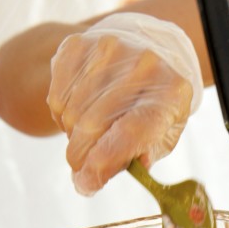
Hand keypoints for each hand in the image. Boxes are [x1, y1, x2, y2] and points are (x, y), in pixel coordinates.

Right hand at [48, 13, 203, 194]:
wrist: (151, 50)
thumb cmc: (157, 104)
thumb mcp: (164, 134)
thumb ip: (139, 156)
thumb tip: (99, 174)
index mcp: (172, 92)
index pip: (130, 133)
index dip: (102, 163)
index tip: (86, 184)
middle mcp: (143, 63)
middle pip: (93, 125)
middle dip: (82, 156)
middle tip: (82, 167)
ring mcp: (109, 48)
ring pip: (71, 112)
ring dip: (73, 135)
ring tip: (88, 133)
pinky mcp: (79, 43)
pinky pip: (56, 96)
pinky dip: (61, 114)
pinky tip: (79, 111)